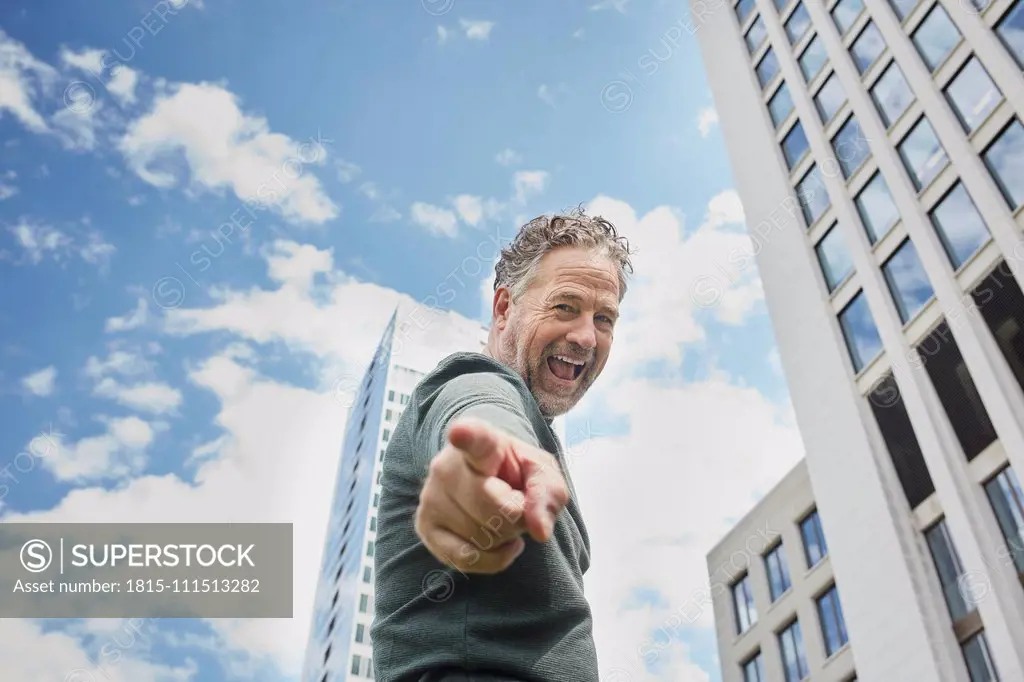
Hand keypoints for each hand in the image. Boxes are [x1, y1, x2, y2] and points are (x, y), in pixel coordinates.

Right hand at [414, 416, 569, 573]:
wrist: (490, 482)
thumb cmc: (518, 474)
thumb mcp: (543, 475)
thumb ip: (547, 496)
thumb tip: (540, 531)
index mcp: (482, 442)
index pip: (474, 439)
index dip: (466, 436)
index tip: (459, 432)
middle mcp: (447, 465)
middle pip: (493, 508)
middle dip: (516, 515)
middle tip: (515, 503)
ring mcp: (431, 496)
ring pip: (481, 536)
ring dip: (504, 536)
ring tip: (500, 516)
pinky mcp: (425, 526)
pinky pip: (466, 558)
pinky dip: (492, 558)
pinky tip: (498, 542)